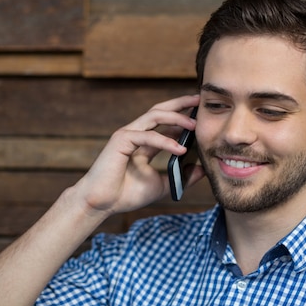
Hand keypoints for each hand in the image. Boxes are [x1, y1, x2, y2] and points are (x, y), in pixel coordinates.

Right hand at [73, 94, 203, 216]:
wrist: (102, 204)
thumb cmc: (127, 195)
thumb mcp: (163, 185)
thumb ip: (181, 177)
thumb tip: (204, 170)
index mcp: (145, 142)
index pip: (167, 123)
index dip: (184, 117)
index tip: (203, 115)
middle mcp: (136, 134)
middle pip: (161, 110)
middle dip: (181, 104)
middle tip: (200, 101)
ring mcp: (128, 134)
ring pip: (155, 116)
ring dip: (176, 118)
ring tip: (195, 124)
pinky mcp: (121, 140)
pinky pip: (147, 136)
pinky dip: (165, 141)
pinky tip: (180, 149)